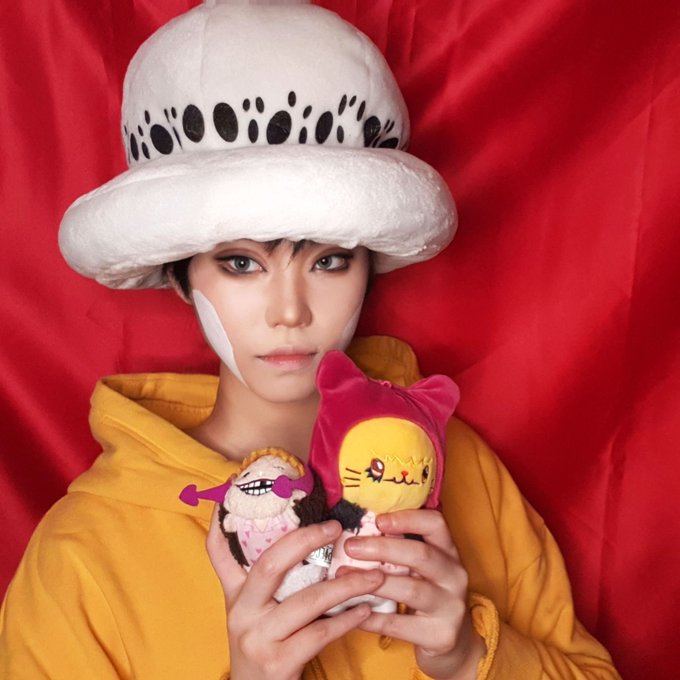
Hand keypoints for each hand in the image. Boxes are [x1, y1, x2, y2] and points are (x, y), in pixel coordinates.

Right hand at [207, 508, 385, 679]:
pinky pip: (320, 633)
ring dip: (346, 584)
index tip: (234, 490)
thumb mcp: (254, 614)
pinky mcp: (277, 663)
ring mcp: (257, 638)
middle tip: (337, 527)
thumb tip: (296, 539)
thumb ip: (265, 580)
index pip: (219, 552)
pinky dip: (347, 619)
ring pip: (307, 600)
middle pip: (270, 564)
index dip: (223, 521)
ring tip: (375, 575)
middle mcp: (240, 613)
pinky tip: (365, 609)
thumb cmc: (266, 647)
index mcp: (234, 596)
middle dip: (306, 541)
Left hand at [342, 509, 484, 679]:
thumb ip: (398, 548)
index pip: (435, 524)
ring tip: (344, 577)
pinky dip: (373, 618)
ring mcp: (450, 606)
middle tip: (351, 547)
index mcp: (448, 551)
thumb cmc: (425, 593)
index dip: (407, 519)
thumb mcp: (420, 567)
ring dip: (373, 582)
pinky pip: (400, 625)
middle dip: (382, 548)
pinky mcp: (441, 635)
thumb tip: (358, 531)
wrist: (449, 641)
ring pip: (410, 589)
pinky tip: (352, 611)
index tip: (378, 520)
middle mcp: (454, 575)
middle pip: (421, 555)